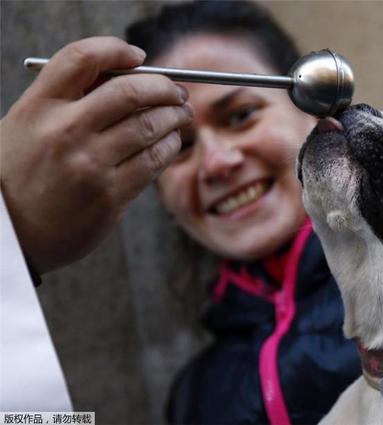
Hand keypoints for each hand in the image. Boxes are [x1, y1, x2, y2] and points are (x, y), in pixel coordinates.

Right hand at [0, 36, 192, 272]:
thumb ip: (66, 101)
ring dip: (174, 116)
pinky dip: (170, 145)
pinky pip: (154, 161)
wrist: (10, 235)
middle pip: (130, 91)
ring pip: (149, 126)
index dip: (116, 49)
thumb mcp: (27, 126)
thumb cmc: (22, 175)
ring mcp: (89, 165)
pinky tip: (172, 141)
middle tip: (176, 91)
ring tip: (181, 114)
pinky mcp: (111, 196)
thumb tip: (126, 76)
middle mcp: (63, 132)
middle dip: (163, 87)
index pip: (81, 59)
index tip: (138, 54)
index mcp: (37, 108)